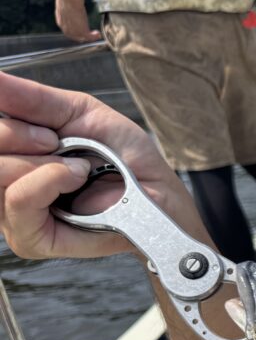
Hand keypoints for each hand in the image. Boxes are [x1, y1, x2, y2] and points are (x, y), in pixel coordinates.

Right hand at [0, 72, 206, 260]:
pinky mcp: (28, 239)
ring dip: (42, 162)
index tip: (49, 132)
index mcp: (13, 152)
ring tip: (77, 169)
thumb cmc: (123, 157)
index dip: (10, 126)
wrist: (157, 191)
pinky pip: (18, 199)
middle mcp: (4, 183)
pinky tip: (75, 180)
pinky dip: (49, 180)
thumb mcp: (78, 113)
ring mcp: (12, 214)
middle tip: (59, 146)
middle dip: (22, 138)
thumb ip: (31, 100)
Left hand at [55, 0, 101, 42]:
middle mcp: (66, 30)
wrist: (68, 0)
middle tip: (90, 33)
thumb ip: (67, 9)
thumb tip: (70, 4)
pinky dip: (95, 36)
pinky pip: (90, 37)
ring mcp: (74, 32)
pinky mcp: (82, 32)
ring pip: (83, 37)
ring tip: (96, 34)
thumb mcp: (64, 5)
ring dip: (90, 37)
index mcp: (60, 22)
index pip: (68, 31)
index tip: (82, 29)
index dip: (75, 31)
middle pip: (76, 37)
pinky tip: (98, 34)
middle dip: (83, 36)